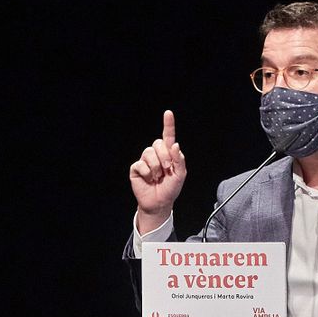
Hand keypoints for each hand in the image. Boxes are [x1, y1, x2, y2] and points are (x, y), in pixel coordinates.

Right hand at [129, 109, 185, 232]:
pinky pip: (141, 164)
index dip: (168, 124)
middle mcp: (156, 154)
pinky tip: (149, 179)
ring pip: (149, 153)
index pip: (168, 136)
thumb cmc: (170, 189)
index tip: (168, 113)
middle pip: (158, 143)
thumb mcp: (180, 175)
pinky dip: (147, 173)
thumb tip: (175, 145)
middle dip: (165, 157)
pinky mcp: (136, 168)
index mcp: (168, 154)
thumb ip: (179, 160)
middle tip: (167, 169)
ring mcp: (145, 160)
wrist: (159, 203)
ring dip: (156, 167)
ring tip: (157, 177)